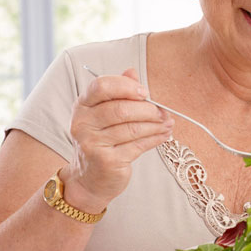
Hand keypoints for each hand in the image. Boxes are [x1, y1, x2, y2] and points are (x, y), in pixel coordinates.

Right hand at [64, 68, 173, 212]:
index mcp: (82, 105)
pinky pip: (138, 145)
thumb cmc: (102, 140)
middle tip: (164, 112)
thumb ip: (119, 92)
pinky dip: (155, 139)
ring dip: (156, 125)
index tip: (145, 93)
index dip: (127, 86)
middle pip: (121, 109)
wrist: (90, 178)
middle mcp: (82, 123)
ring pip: (132, 128)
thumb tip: (132, 72)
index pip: (101, 86)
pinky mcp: (106, 161)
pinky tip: (165, 135)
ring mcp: (92, 144)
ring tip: (168, 123)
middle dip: (148, 110)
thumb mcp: (105, 113)